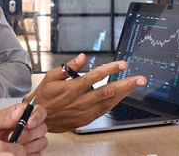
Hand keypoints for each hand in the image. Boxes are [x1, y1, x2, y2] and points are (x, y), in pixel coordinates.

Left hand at [0, 103, 48, 155]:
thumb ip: (6, 116)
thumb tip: (20, 111)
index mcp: (22, 114)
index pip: (39, 111)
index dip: (37, 117)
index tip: (28, 123)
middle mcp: (29, 126)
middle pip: (42, 128)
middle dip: (29, 134)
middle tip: (15, 137)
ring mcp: (31, 140)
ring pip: (42, 142)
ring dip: (29, 145)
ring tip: (13, 146)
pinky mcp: (30, 152)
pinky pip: (38, 154)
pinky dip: (29, 154)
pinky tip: (17, 153)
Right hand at [24, 53, 146, 132]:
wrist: (38, 119)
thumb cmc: (44, 96)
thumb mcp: (51, 77)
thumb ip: (69, 67)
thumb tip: (83, 58)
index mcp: (73, 88)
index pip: (96, 76)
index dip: (111, 69)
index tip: (122, 64)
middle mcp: (81, 100)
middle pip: (108, 91)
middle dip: (126, 84)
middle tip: (139, 79)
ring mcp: (85, 111)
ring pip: (109, 102)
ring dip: (124, 93)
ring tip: (134, 85)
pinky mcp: (86, 119)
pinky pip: (104, 110)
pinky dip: (114, 102)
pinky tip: (121, 96)